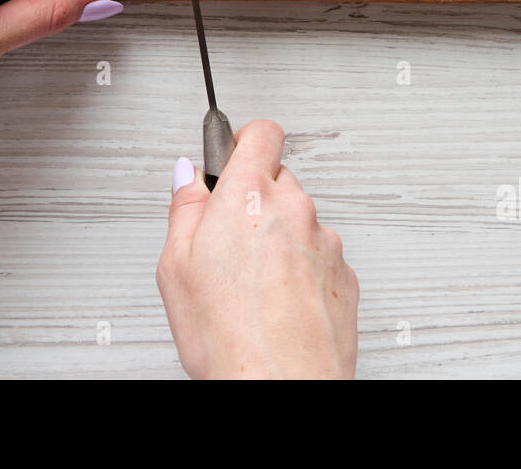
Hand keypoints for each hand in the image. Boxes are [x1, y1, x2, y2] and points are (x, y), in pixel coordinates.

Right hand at [156, 120, 358, 378]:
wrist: (282, 387)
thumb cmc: (229, 337)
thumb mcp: (175, 267)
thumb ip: (184, 209)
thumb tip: (188, 178)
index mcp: (249, 195)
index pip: (260, 132)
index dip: (240, 142)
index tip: (228, 158)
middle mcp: (295, 209)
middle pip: (278, 178)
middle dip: (254, 199)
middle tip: (226, 240)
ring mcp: (326, 242)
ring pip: (299, 220)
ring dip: (279, 237)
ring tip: (251, 284)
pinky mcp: (346, 274)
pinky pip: (319, 255)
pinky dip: (301, 268)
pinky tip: (277, 302)